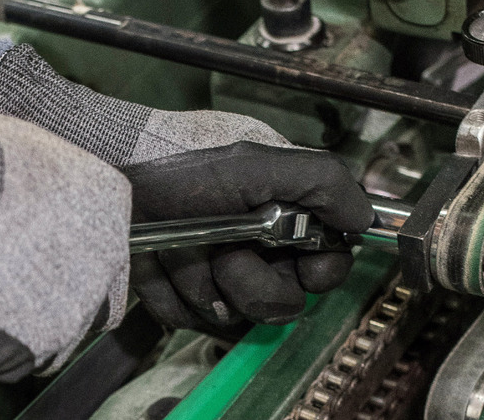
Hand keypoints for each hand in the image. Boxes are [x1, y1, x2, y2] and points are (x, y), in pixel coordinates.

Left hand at [0, 44, 374, 329]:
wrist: (118, 183)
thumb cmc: (185, 170)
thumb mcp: (257, 163)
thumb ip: (322, 182)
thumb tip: (365, 216)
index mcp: (287, 223)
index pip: (328, 269)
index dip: (317, 271)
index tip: (297, 257)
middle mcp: (259, 256)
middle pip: (281, 303)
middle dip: (249, 277)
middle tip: (224, 245)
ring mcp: (220, 282)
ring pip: (232, 317)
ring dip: (203, 279)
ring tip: (183, 244)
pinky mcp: (183, 301)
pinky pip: (189, 319)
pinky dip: (171, 291)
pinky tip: (160, 261)